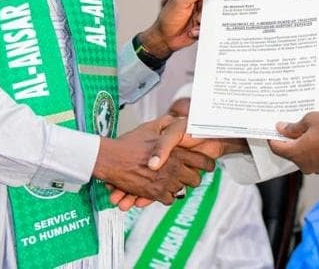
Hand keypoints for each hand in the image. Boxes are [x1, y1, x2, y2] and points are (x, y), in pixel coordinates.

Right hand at [108, 119, 242, 209]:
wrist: (111, 159)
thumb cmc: (129, 144)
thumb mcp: (150, 127)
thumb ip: (167, 124)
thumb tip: (178, 119)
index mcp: (176, 152)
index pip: (202, 161)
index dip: (207, 164)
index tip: (208, 166)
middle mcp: (174, 168)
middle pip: (195, 179)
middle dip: (192, 178)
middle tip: (187, 175)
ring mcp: (165, 182)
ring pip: (182, 190)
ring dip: (177, 186)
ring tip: (170, 181)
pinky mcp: (155, 194)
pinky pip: (169, 199)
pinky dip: (166, 196)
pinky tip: (161, 188)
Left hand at [137, 0, 218, 57]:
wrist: (164, 38)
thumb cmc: (169, 17)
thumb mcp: (181, 0)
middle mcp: (199, 4)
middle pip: (216, 4)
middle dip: (215, 9)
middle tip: (207, 12)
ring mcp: (202, 16)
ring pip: (214, 17)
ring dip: (204, 21)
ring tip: (194, 23)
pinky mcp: (203, 27)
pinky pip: (210, 28)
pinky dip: (201, 30)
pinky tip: (192, 31)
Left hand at [267, 111, 318, 173]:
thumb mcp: (310, 120)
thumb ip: (293, 127)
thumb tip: (282, 129)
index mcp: (297, 154)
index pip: (276, 148)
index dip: (271, 137)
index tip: (270, 128)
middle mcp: (304, 164)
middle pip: (288, 152)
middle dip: (287, 138)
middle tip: (287, 123)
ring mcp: (316, 167)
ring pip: (301, 154)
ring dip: (300, 142)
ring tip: (304, 125)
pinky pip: (311, 156)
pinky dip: (310, 146)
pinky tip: (315, 133)